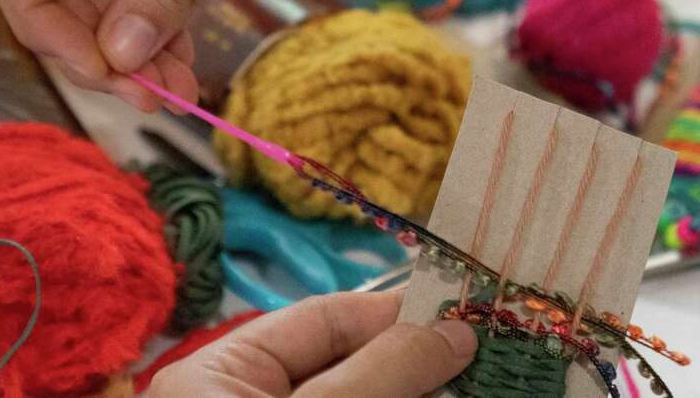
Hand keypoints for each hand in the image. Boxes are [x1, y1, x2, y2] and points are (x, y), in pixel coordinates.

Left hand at [148, 290, 477, 396]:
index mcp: (219, 376)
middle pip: (350, 365)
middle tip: (480, 353)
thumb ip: (381, 371)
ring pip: (363, 396)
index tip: (461, 310)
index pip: (324, 318)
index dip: (395, 311)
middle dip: (416, 359)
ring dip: (419, 390)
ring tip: (478, 380)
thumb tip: (456, 329)